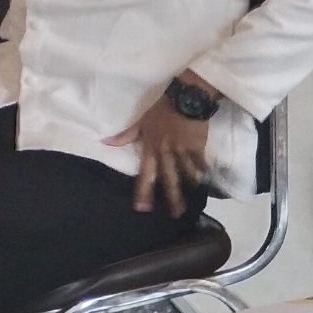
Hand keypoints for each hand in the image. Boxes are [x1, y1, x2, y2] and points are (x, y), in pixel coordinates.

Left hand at [106, 87, 212, 215]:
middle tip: (175, 214)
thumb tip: (106, 142)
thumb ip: (127, 135)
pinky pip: (200, 162)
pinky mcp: (198, 146)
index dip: (143, 191)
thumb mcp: (142, 121)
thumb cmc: (162, 109)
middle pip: (168, 178)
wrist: (186, 98)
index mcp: (151, 147)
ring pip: (186, 172)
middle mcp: (166, 152)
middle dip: (171, 197)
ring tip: (193, 196)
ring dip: (189, 184)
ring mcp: (183, 150)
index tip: (142, 208)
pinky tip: (206, 176)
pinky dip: (203, 169)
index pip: (145, 173)